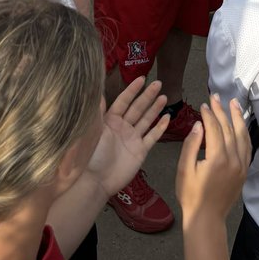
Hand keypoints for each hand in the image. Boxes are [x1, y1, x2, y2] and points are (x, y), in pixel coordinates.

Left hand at [85, 78, 168, 199]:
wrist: (96, 180)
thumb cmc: (91, 154)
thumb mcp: (93, 129)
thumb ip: (98, 111)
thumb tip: (99, 91)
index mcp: (110, 120)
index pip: (124, 101)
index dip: (132, 90)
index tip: (142, 78)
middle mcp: (123, 127)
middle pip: (137, 108)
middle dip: (147, 96)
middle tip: (158, 83)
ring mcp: (132, 139)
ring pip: (146, 120)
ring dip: (155, 108)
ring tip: (164, 96)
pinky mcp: (140, 151)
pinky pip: (152, 137)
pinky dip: (160, 127)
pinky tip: (167, 117)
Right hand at [175, 93, 249, 226]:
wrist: (207, 219)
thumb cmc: (191, 196)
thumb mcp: (184, 170)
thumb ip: (191, 145)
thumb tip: (199, 125)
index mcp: (217, 158)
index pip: (214, 128)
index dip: (208, 114)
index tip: (203, 104)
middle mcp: (233, 159)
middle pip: (229, 128)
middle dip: (222, 111)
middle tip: (216, 97)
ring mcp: (241, 165)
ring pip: (242, 135)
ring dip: (237, 118)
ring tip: (233, 103)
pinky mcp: (244, 171)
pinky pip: (247, 147)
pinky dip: (244, 134)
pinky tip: (241, 126)